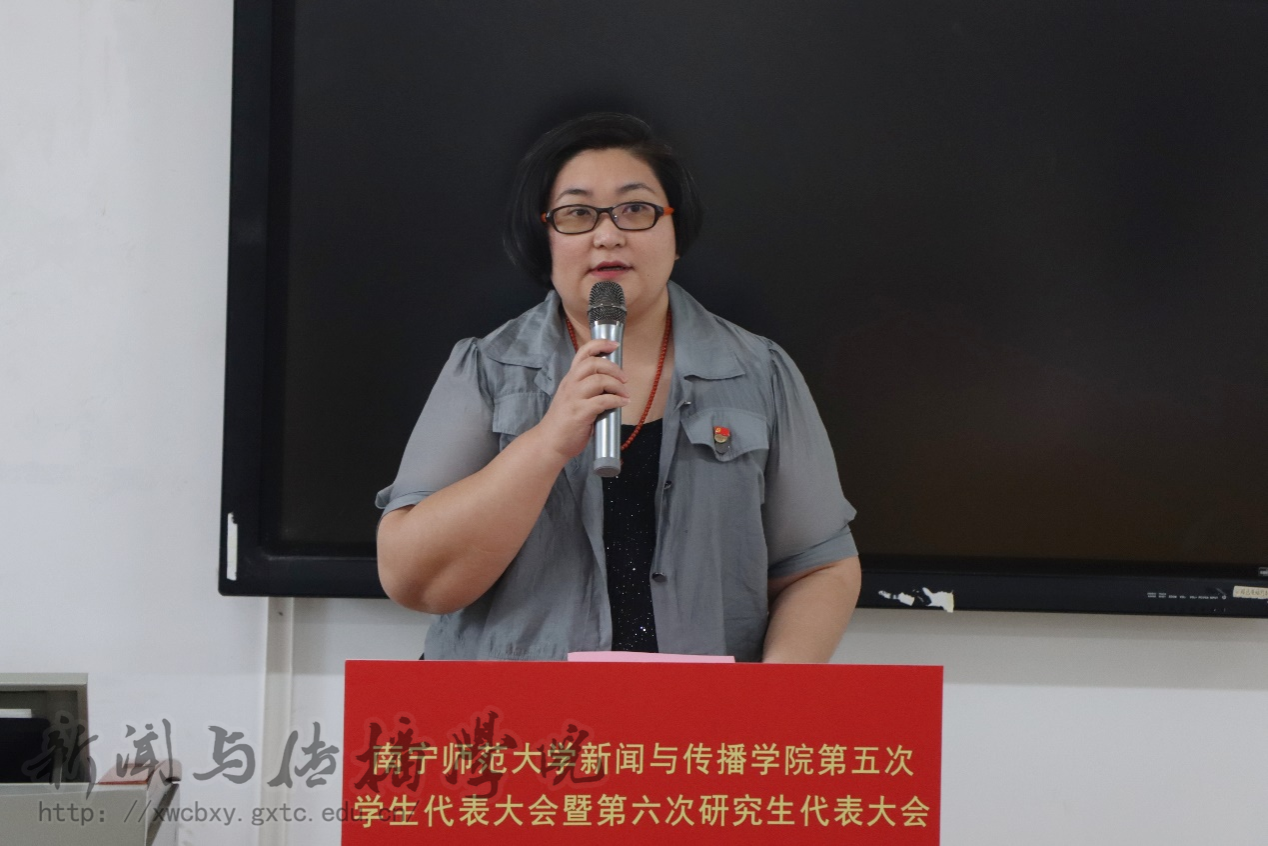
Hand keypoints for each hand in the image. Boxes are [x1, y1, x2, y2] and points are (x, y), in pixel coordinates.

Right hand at [532, 338, 629, 462]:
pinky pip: (602, 401)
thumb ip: (587, 389)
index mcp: (570, 379)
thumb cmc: (564, 422)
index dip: (600, 344)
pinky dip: (616, 400)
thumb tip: (613, 384)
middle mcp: (571, 385)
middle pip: (593, 363)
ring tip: (624, 394)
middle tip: (624, 379)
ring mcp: (574, 398)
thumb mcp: (572, 398)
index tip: (614, 345)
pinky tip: (622, 404)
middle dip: (613, 368)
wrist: (549, 442)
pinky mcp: (580, 413)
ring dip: (617, 386)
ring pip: (599, 380)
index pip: (582, 353)